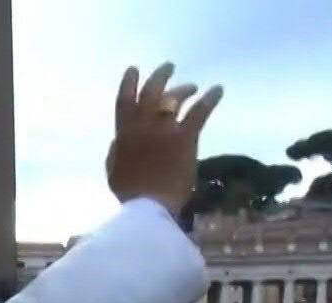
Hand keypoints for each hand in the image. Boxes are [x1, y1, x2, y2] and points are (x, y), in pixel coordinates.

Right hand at [106, 63, 221, 218]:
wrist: (149, 206)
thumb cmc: (129, 193)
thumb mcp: (113, 171)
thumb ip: (114, 152)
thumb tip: (116, 141)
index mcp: (123, 133)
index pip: (124, 100)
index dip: (129, 82)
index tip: (134, 69)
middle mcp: (143, 125)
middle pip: (151, 92)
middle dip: (160, 76)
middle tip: (169, 66)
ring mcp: (164, 129)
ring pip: (175, 98)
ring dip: (184, 88)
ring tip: (193, 85)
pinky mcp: (185, 137)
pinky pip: (199, 111)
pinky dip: (210, 98)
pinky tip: (218, 90)